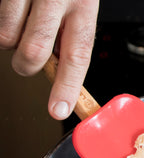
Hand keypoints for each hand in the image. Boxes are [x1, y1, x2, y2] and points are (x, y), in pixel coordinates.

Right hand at [0, 0, 98, 119]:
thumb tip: (59, 68)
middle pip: (34, 52)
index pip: (78, 54)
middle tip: (27, 60)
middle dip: (26, 66)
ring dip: (8, 41)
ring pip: (5, 37)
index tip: (59, 109)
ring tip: (20, 24)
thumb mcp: (80, 2)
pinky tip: (11, 9)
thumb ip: (71, 32)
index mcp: (84, 4)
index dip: (68, 86)